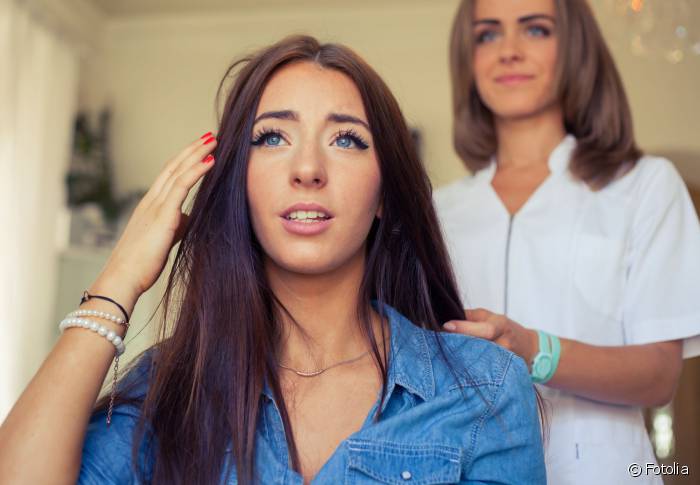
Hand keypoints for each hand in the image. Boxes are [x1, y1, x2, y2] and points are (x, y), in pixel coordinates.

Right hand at [93, 133, 217, 303]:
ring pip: (177, 171)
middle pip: (173, 167)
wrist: (123, 278)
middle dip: (191, 149)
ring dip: (196, 153)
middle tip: (209, 136)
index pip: (168, 175)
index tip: (199, 148)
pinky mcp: (162, 214)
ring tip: (213, 140)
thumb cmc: (141, 264)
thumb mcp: (162, 238)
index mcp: (149, 206)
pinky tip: (210, 161)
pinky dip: (197, 170)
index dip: (184, 160)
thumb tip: (189, 217)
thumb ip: (175, 224)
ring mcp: (154, 205)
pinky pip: (181, 186)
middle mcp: (150, 201)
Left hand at [443, 308, 538, 368]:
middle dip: (460, 344)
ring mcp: (506, 360)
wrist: (528, 347)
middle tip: (441, 342)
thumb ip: (469, 316)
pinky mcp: (504, 373)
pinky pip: (485, 371)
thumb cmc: (503, 328)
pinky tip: (459, 367)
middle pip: (481, 346)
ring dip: (464, 358)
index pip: (484, 329)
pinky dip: (472, 368)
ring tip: (448, 354)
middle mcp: (505, 343)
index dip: (464, 328)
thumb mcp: (488, 316)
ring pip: (481, 361)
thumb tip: (446, 316)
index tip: (446, 326)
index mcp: (501, 325)